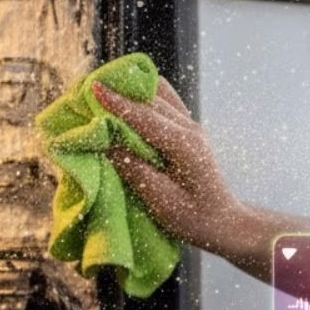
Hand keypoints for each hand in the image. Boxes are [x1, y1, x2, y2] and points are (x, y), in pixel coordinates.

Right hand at [93, 78, 250, 253]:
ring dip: (131, 91)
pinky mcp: (188, 129)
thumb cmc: (194, 218)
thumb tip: (107, 146)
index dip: (117, 102)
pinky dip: (144, 97)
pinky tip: (126, 100)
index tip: (94, 88)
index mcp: (185, 146)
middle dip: (118, 93)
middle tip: (87, 89)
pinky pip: (165, 101)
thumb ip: (135, 171)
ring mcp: (191, 126)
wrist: (222, 221)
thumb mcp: (161, 201)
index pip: (145, 117)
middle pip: (150, 100)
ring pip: (159, 94)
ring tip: (103, 92)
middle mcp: (190, 129)